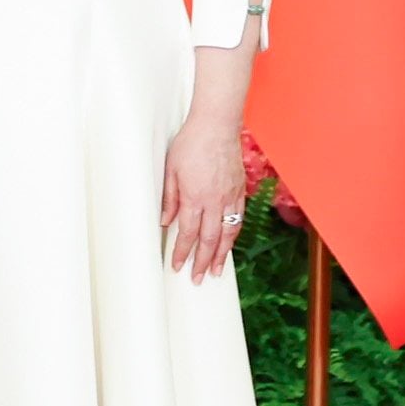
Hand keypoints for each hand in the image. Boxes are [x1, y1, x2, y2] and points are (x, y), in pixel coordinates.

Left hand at [162, 112, 246, 282]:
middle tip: (198, 278)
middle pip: (209, 240)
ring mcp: (230, 197)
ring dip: (222, 255)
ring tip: (217, 271)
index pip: (188, 233)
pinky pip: (238, 218)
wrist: (216, 126)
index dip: (182, 252)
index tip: (177, 266)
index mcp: (194, 197)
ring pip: (227, 233)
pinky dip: (233, 235)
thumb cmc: (190, 144)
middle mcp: (215, 201)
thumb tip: (165, 221)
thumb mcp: (170, 170)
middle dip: (203, 262)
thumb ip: (169, 198)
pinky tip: (229, 243)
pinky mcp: (240, 190)